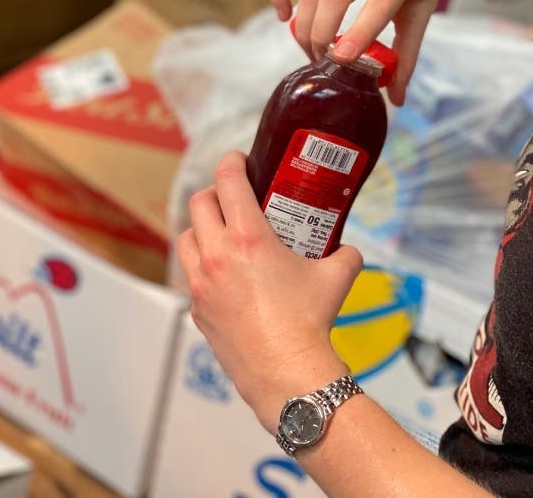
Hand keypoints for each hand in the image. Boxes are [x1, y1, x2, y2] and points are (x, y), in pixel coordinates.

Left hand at [176, 152, 361, 430]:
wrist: (286, 372)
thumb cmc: (307, 323)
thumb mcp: (336, 278)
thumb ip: (344, 254)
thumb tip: (346, 249)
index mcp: (248, 238)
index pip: (227, 181)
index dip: (232, 162)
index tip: (241, 161)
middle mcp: (217, 255)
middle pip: (199, 204)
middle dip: (215, 193)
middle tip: (234, 196)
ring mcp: (201, 283)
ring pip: (186, 238)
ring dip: (201, 228)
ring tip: (222, 233)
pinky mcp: (197, 309)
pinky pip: (190, 274)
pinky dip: (201, 264)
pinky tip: (223, 273)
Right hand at [269, 0, 452, 106]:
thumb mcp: (423, 9)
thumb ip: (408, 55)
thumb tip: (395, 100)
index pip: (375, 6)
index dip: (356, 34)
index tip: (340, 61)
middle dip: (321, 36)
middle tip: (323, 63)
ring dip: (304, 24)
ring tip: (312, 51)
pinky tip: (283, 16)